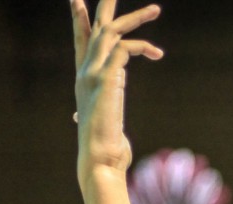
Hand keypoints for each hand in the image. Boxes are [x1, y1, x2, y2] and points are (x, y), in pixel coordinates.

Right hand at [72, 1, 163, 180]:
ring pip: (111, 32)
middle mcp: (85, 72)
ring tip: (156, 9)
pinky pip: (125, 48)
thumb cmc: (106, 147)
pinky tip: (156, 53)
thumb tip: (81, 118)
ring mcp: (93, 73)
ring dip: (135, 18)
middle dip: (105, 7)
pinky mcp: (107, 79)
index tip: (76, 0)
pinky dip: (142, 46)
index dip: (79, 21)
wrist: (100, 159)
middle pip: (94, 30)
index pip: (80, 42)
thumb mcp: (105, 123)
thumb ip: (100, 111)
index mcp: (84, 79)